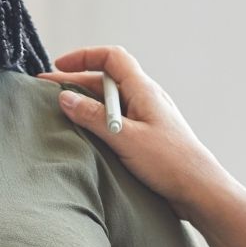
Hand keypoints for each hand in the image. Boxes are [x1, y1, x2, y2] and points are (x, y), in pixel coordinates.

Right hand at [38, 45, 238, 219]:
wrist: (200, 190)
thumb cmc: (170, 162)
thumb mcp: (125, 138)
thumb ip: (93, 118)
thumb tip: (64, 98)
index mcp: (143, 89)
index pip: (111, 58)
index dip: (84, 57)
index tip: (59, 66)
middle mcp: (145, 98)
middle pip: (105, 80)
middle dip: (75, 82)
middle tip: (45, 92)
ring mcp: (146, 117)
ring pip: (109, 101)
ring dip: (84, 103)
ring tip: (57, 113)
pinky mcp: (146, 136)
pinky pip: (116, 120)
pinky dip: (96, 121)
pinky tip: (83, 134)